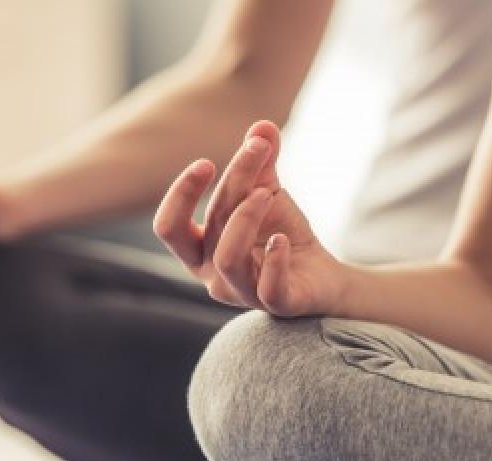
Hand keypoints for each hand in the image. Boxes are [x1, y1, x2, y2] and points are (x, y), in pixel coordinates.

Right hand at [154, 120, 348, 316]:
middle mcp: (213, 276)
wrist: (322, 275)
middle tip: (254, 153)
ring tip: (270, 193)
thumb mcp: (268, 192)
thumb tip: (262, 125)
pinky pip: (268, 288)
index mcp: (200, 250)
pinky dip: (275, 259)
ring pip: (228, 258)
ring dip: (247, 217)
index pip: (169, 227)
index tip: (207, 163)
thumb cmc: (281, 235)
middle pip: (208, 228)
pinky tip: (283, 239)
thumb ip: (261, 162)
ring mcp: (243, 293)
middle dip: (230, 186)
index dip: (181, 194)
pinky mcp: (277, 304)